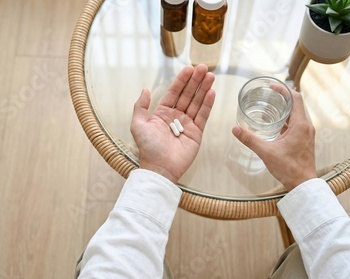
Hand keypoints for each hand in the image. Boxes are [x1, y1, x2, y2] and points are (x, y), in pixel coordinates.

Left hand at [131, 65, 215, 183]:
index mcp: (162, 113)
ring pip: (197, 102)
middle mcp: (175, 116)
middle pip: (187, 95)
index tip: (189, 69)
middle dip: (195, 81)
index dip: (181, 80)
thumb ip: (140, 106)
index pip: (173, 92)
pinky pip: (203, 115)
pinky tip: (211, 92)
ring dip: (203, 89)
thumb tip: (145, 89)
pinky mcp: (197, 133)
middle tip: (203, 68)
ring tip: (210, 76)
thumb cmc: (147, 147)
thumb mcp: (138, 125)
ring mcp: (187, 124)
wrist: (159, 167)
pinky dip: (207, 104)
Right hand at [232, 85, 316, 190]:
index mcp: (300, 125)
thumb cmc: (289, 168)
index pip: (296, 98)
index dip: (284, 90)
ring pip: (297, 114)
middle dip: (282, 97)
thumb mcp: (266, 152)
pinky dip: (286, 119)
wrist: (303, 184)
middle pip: (297, 104)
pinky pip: (297, 123)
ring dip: (285, 108)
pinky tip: (275, 124)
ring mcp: (307, 134)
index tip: (271, 87)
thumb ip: (250, 139)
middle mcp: (306, 126)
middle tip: (267, 95)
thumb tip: (236, 129)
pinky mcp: (304, 140)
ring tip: (269, 106)